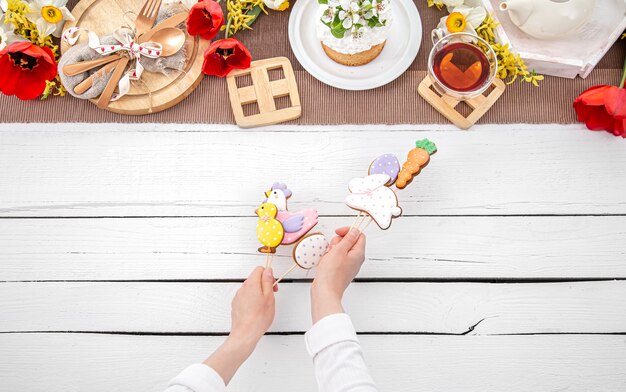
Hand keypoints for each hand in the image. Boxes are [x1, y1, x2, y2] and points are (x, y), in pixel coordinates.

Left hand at [204, 266, 275, 384]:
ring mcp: (238, 297)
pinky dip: (252, 301)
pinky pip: (246, 298)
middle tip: (271, 296)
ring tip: (264, 306)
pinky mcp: (236, 305)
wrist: (245, 334)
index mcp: (251, 284)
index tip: (273, 285)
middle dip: (264, 285)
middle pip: (254, 279)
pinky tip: (257, 311)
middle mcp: (242, 288)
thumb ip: (268, 281)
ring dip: (258, 294)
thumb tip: (268, 271)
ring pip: (250, 289)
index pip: (259, 270)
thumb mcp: (269, 297)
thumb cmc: (258, 318)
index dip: (268, 276)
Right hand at [311, 227, 365, 322]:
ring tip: (328, 257)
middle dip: (338, 241)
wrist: (325, 291)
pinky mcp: (341, 270)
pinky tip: (326, 262)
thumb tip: (355, 231)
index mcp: (359, 253)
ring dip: (332, 250)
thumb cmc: (332, 274)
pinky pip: (336, 258)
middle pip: (349, 241)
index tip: (338, 232)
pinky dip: (330, 257)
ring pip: (341, 249)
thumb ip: (348, 238)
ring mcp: (348, 265)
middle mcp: (356, 259)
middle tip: (333, 248)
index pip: (359, 235)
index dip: (348, 231)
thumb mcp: (340, 250)